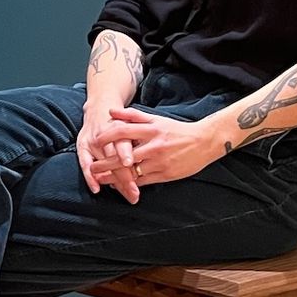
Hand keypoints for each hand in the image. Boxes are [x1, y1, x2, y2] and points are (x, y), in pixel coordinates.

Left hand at [87, 108, 224, 202]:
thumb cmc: (177, 130)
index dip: (106, 137)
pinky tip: (120, 185)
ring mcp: (159, 162)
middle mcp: (154, 146)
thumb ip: (132, 116)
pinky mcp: (165, 174)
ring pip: (132, 172)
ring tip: (101, 180)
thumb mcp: (156, 119)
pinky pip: (143, 181)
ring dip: (115, 177)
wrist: (204, 142)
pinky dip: (130, 183)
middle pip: (124, 157)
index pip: (122, 132)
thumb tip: (111, 111)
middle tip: (92, 168)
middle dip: (105, 164)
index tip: (95, 142)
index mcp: (150, 130)